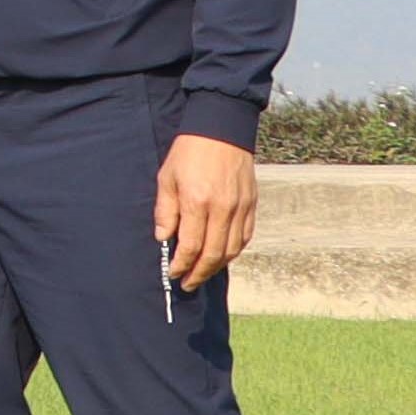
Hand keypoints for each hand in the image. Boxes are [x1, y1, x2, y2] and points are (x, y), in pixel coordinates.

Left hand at [155, 133, 257, 289]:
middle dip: (198, 273)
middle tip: (187, 284)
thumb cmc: (189, 153)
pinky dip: (233, 251)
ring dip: (216, 267)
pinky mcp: (252, 204)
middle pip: (213, 254)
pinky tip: (221, 257)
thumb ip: (165, 211)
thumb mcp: (167, 179)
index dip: (181, 264)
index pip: (191, 245)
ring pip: (232, 249)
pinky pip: (245, 236)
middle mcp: (223, 208)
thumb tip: (163, 239)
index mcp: (198, 202)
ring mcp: (241, 207)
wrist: (222, 130)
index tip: (172, 273)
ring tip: (202, 274)